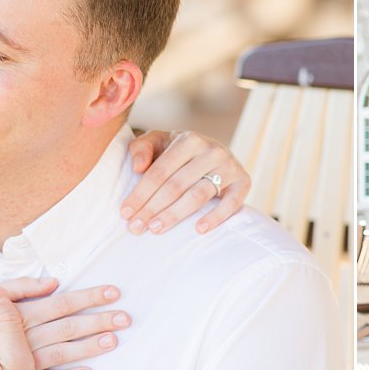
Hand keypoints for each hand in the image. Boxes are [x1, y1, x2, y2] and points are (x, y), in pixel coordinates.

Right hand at [0, 278, 130, 369]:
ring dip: (88, 347)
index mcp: (16, 315)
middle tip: (125, 317)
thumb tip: (52, 282)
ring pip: (61, 353)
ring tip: (113, 341)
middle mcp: (21, 339)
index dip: (87, 296)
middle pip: (67, 327)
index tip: (113, 292)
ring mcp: (19, 363)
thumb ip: (17, 288)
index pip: (59, 303)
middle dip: (98, 320)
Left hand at [123, 129, 249, 234]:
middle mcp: (211, 150)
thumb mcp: (158, 141)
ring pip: (198, 195)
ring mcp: (229, 166)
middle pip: (176, 185)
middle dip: (152, 208)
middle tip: (135, 227)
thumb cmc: (178, 152)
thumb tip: (138, 167)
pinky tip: (198, 230)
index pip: (160, 171)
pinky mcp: (243, 182)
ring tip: (156, 229)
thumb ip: (141, 148)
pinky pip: (231, 203)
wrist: (215, 152)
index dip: (140, 193)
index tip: (125, 213)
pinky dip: (216, 217)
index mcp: (188, 139)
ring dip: (175, 214)